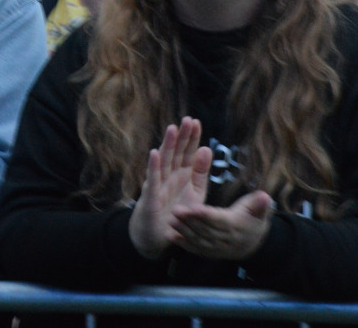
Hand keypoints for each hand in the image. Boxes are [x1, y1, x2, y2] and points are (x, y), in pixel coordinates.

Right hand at [129, 117, 211, 259]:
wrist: (156, 237)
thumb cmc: (176, 213)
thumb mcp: (195, 193)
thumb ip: (201, 173)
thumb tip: (207, 149)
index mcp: (182, 175)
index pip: (188, 153)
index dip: (192, 138)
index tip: (196, 122)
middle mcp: (170, 176)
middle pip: (177, 153)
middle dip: (182, 137)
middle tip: (187, 120)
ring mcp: (159, 184)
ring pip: (164, 162)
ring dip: (168, 145)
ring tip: (172, 129)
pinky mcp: (151, 196)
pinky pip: (152, 180)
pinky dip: (153, 166)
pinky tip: (154, 153)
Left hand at [170, 189, 273, 260]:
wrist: (254, 243)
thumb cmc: (253, 219)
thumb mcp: (260, 210)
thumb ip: (260, 204)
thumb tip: (265, 197)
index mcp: (236, 226)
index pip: (218, 220)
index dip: (206, 215)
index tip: (193, 208)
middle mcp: (226, 239)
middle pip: (206, 230)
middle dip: (190, 221)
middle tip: (175, 210)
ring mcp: (217, 248)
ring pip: (199, 240)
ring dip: (184, 231)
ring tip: (171, 220)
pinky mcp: (210, 252)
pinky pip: (196, 249)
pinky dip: (184, 245)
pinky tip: (171, 236)